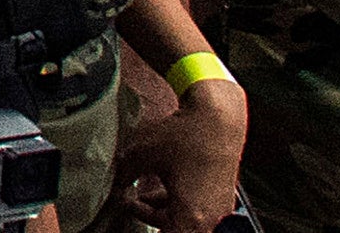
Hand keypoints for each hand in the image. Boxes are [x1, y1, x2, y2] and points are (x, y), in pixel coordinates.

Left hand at [105, 61, 245, 228]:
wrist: (218, 117)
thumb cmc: (187, 136)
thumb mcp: (142, 155)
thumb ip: (124, 175)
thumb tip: (115, 182)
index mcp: (192, 217)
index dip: (144, 223)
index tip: (129, 210)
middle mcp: (211, 219)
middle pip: (176, 231)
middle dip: (150, 219)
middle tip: (130, 204)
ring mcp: (220, 211)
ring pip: (187, 224)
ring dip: (162, 214)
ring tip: (140, 198)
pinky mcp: (223, 199)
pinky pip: (198, 213)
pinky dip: (178, 206)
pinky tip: (161, 189)